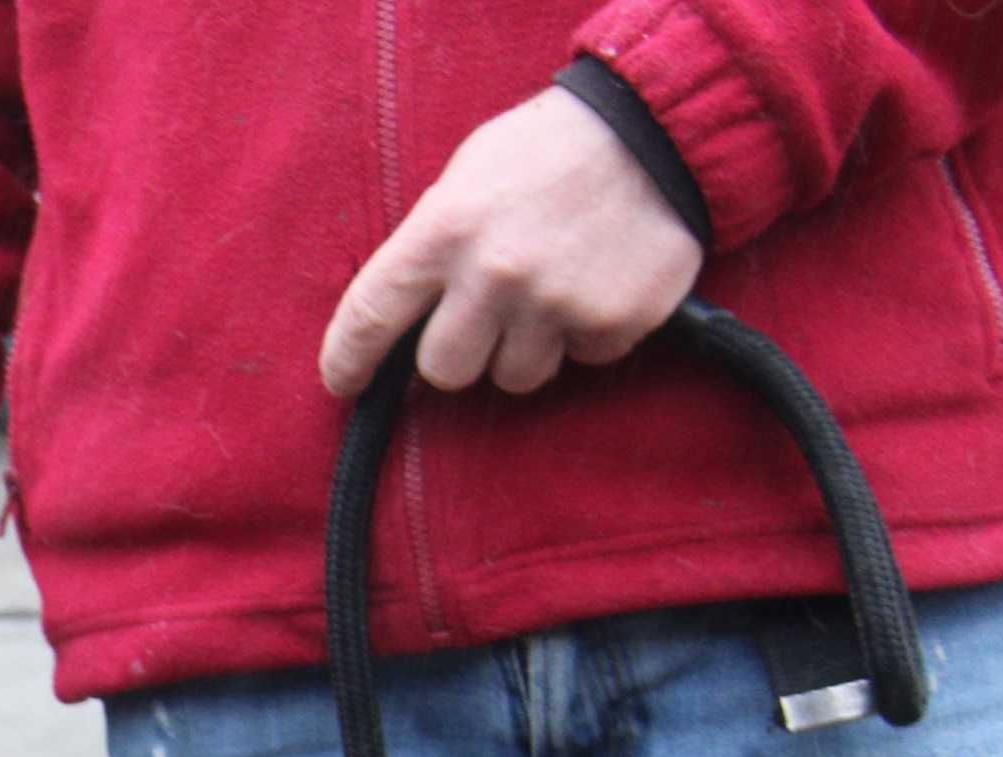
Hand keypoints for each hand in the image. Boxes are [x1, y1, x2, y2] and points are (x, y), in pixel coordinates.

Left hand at [322, 85, 702, 398]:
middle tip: (487, 316)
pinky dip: (586, 332)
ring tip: (551, 288)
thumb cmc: (550, 150)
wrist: (659, 128)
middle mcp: (493, 273)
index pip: (370, 316)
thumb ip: (432, 245)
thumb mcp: (468, 177)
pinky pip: (582, 359)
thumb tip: (400, 315)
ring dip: (527, 347)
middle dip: (460, 354)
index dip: (347, 360)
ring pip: (514, 376)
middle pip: (444, 370)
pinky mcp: (612, 321)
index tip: (343, 382)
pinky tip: (598, 281)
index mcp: (444, 231)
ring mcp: (555, 302)